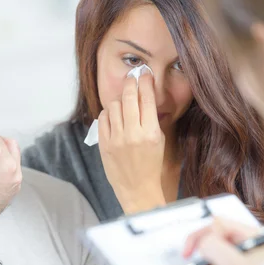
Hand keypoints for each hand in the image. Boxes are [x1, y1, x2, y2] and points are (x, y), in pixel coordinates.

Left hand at [98, 71, 165, 214]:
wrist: (137, 189)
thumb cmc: (151, 165)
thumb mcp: (160, 141)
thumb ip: (153, 120)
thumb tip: (146, 96)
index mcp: (151, 133)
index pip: (147, 99)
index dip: (145, 83)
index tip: (145, 75)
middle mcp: (132, 134)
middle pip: (128, 97)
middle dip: (131, 83)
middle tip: (132, 78)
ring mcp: (116, 139)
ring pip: (113, 105)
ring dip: (119, 99)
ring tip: (124, 101)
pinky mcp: (104, 144)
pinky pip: (103, 118)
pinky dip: (108, 112)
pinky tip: (113, 114)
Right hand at [183, 218, 263, 264]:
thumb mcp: (231, 262)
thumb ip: (211, 246)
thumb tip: (202, 244)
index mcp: (249, 234)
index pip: (217, 225)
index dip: (199, 237)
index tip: (189, 252)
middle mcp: (249, 244)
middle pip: (216, 243)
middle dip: (202, 258)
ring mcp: (248, 260)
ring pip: (218, 259)